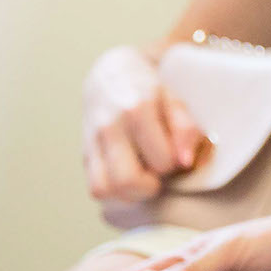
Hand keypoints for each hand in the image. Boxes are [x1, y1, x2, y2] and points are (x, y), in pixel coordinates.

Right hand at [82, 45, 203, 200]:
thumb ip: (186, 129)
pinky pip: (95, 187)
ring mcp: (92, 141)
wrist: (111, 76)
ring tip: (143, 177)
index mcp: (136, 109)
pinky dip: (114, 192)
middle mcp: (109, 126)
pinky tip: (129, 177)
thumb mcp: (175, 100)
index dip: (175, 164)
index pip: (162, 161)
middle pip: (127, 181)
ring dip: (129, 194)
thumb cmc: (149, 91)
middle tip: (159, 172)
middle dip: (151, 186)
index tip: (176, 154)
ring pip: (104, 190)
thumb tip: (185, 162)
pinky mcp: (84, 154)